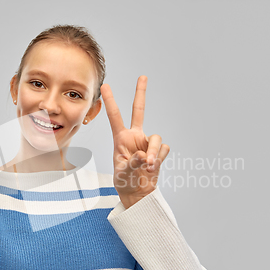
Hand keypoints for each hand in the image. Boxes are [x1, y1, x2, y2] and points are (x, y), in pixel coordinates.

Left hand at [101, 76, 169, 208]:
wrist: (138, 193)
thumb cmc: (125, 181)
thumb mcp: (123, 174)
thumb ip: (132, 164)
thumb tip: (144, 156)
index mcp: (121, 139)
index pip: (115, 117)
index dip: (110, 101)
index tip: (105, 86)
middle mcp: (135, 137)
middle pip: (139, 111)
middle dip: (141, 93)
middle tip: (143, 76)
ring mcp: (147, 143)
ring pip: (156, 139)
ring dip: (154, 153)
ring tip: (148, 167)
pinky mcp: (159, 151)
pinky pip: (164, 150)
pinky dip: (159, 159)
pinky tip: (153, 167)